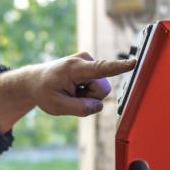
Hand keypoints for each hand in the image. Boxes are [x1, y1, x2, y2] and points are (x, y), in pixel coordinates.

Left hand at [0, 52, 136, 133]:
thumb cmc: (44, 92)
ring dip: (87, 96)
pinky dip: (87, 92)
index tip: (134, 62)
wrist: (35, 80)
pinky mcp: (91, 66)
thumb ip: (80, 109)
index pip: (101, 68)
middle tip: (70, 96)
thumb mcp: (57, 106)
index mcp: (75, 68)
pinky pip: (98, 87)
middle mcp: (84, 60)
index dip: (119, 67)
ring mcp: (88, 61)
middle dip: (89, 98)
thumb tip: (99, 106)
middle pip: (102, 90)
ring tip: (71, 91)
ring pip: (101, 90)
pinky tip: (74, 88)